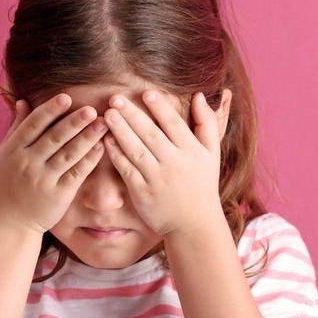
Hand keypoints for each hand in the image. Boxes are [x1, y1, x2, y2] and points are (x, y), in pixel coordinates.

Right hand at [0, 93, 109, 233]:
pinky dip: (90, 159)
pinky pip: (77, 173)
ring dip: (87, 138)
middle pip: (54, 138)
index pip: (33, 125)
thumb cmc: (9, 182)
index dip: (50, 110)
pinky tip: (102, 147)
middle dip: (74, 122)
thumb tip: (22, 101)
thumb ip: (17, 128)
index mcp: (13, 150)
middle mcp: (27, 163)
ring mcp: (43, 180)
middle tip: (92, 109)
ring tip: (103, 123)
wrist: (9, 221)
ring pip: (68, 154)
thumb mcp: (5, 155)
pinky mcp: (58, 194)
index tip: (66, 97)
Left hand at [100, 90, 223, 238]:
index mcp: (191, 151)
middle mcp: (174, 163)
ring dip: (120, 131)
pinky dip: (116, 154)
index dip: (160, 108)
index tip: (146, 93)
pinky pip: (126, 169)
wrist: (194, 224)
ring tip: (108, 114)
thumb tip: (199, 95)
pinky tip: (106, 140)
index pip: (174, 125)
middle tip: (116, 98)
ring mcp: (156, 178)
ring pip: (136, 150)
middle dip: (132, 115)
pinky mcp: (142, 192)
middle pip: (150, 134)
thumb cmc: (202, 183)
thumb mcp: (212, 153)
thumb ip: (207, 123)